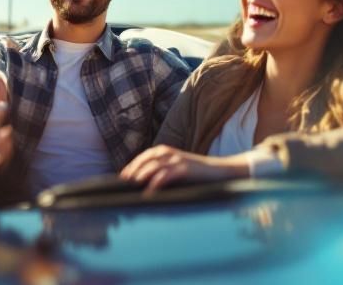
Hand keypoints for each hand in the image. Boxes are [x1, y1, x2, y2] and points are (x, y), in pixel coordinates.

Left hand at [120, 145, 248, 192]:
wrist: (219, 171)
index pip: (145, 156)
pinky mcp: (186, 169)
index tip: (123, 176)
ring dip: (142, 174)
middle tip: (125, 181)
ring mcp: (178, 160)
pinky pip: (167, 175)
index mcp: (166, 151)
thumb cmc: (196, 173)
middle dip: (134, 170)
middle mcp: (170, 153)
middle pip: (146, 160)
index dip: (133, 165)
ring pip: (154, 166)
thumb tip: (146, 182)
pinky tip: (150, 191)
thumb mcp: (177, 168)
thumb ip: (164, 170)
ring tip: (134, 184)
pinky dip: (156, 182)